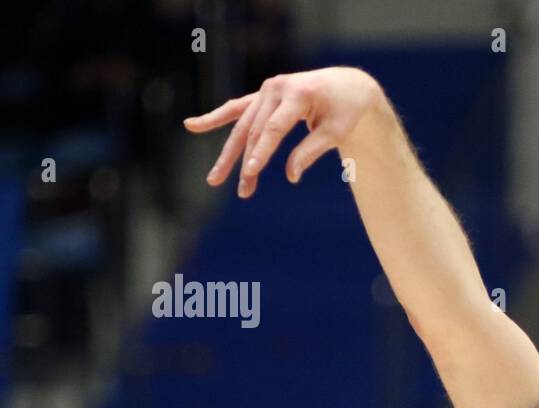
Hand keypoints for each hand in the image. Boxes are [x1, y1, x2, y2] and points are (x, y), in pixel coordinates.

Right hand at [182, 67, 382, 198]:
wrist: (347, 85)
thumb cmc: (345, 110)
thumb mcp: (336, 132)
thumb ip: (311, 151)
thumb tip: (291, 176)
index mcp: (297, 94)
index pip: (274, 129)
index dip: (261, 153)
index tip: (250, 174)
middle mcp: (276, 88)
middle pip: (254, 130)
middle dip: (245, 162)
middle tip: (241, 192)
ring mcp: (267, 90)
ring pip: (244, 125)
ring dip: (231, 154)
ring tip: (215, 179)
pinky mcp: (262, 95)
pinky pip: (236, 108)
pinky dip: (216, 117)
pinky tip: (192, 125)